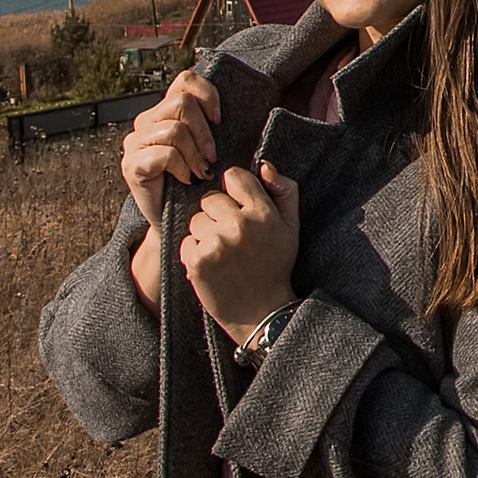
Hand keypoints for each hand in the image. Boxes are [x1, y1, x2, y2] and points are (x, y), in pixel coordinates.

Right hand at [122, 72, 217, 226]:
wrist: (180, 221)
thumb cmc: (199, 184)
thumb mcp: (210, 148)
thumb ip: (212, 124)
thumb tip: (227, 109)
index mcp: (165, 111)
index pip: (184, 80)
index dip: (207, 94)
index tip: (219, 120)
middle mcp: (145, 122)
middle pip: (181, 104)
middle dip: (205, 132)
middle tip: (213, 157)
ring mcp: (135, 143)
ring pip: (175, 130)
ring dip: (195, 153)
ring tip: (201, 171)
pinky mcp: (131, 165)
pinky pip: (165, 154)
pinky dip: (182, 168)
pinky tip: (186, 179)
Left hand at [179, 164, 301, 343]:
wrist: (261, 312)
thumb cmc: (275, 266)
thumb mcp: (290, 227)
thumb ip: (284, 190)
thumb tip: (264, 164)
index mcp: (263, 213)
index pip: (234, 177)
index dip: (234, 191)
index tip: (238, 207)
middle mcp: (239, 225)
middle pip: (210, 199)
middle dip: (217, 215)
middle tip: (231, 238)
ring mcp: (216, 244)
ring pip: (196, 221)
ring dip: (205, 235)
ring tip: (222, 254)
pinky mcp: (197, 261)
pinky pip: (187, 242)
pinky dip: (195, 253)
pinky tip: (212, 266)